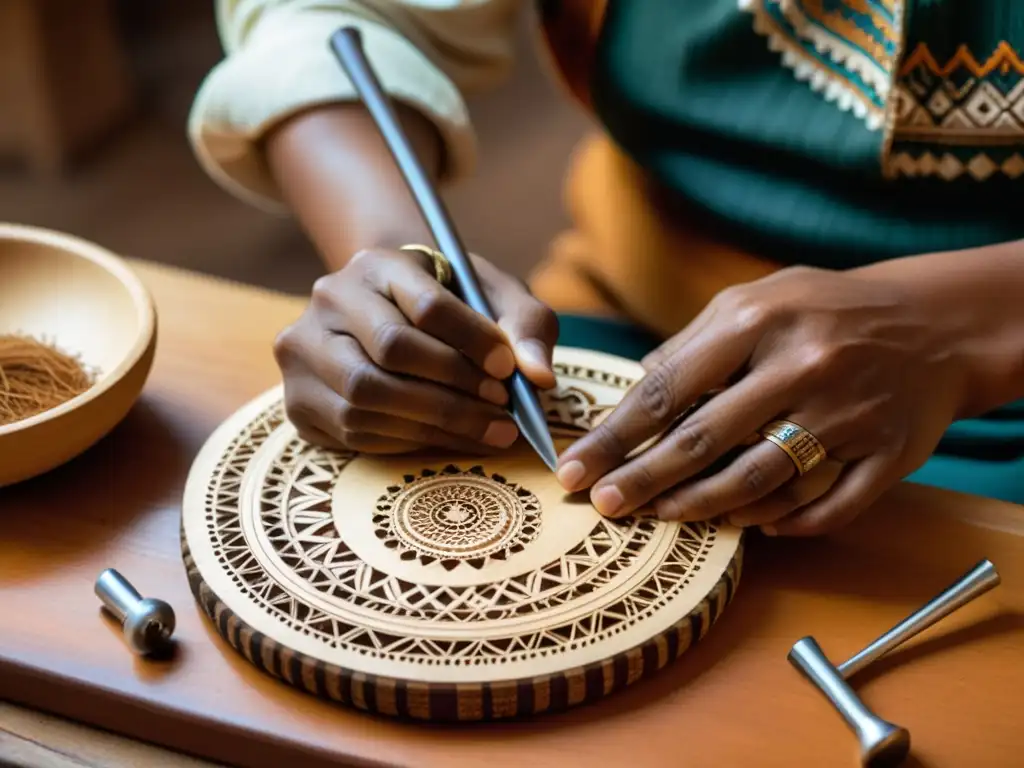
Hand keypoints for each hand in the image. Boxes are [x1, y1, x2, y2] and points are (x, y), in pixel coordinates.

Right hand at [274, 247, 557, 453]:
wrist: (386, 319)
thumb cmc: (451, 307)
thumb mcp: (495, 299)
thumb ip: (527, 326)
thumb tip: (539, 377)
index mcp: (378, 263)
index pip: (428, 303)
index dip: (474, 341)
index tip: (509, 370)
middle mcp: (330, 298)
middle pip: (393, 349)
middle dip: (456, 387)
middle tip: (502, 409)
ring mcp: (304, 348)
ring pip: (368, 395)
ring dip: (437, 422)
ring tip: (488, 431)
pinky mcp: (297, 399)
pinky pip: (353, 429)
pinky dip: (409, 441)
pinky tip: (448, 438)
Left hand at [555, 265, 967, 535]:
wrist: (937, 322)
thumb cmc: (826, 310)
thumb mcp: (758, 298)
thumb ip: (694, 342)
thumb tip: (635, 390)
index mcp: (758, 320)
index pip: (667, 390)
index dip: (614, 436)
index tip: (575, 468)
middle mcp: (802, 365)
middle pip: (703, 441)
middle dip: (641, 480)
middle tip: (602, 507)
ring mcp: (847, 412)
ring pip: (758, 480)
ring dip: (700, 506)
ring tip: (659, 517)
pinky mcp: (888, 452)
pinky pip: (827, 505)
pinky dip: (783, 522)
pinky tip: (747, 525)